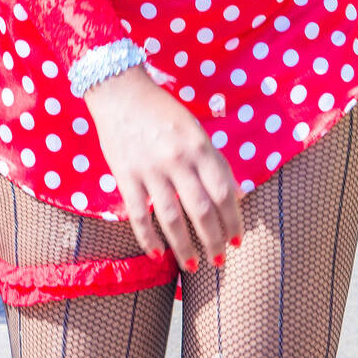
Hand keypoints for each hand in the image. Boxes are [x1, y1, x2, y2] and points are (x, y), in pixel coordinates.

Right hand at [84, 66, 242, 270]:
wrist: (120, 91)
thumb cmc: (162, 110)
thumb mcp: (194, 128)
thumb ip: (213, 160)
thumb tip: (234, 194)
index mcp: (198, 145)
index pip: (223, 192)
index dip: (234, 219)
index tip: (238, 238)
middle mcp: (177, 159)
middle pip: (201, 210)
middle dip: (214, 240)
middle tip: (221, 259)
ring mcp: (150, 169)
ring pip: (172, 219)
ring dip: (185, 248)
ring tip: (194, 266)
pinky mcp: (126, 176)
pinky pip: (140, 215)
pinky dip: (148, 238)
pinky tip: (157, 254)